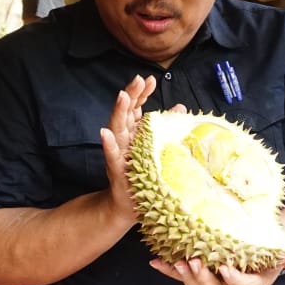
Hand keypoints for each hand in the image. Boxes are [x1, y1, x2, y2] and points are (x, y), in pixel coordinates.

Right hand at [99, 75, 157, 223]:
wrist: (129, 204)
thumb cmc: (145, 176)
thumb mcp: (158, 149)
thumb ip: (164, 127)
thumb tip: (180, 108)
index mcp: (133, 133)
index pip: (136, 107)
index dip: (142, 93)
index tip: (150, 79)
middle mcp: (124, 139)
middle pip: (126, 112)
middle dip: (132, 94)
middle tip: (138, 80)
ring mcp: (118, 153)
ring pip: (116, 128)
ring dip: (118, 111)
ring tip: (122, 96)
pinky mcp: (115, 169)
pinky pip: (111, 155)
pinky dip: (108, 144)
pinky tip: (105, 133)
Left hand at [149, 255, 284, 284]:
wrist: (258, 245)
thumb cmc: (271, 247)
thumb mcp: (283, 251)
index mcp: (252, 283)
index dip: (233, 279)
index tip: (226, 267)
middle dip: (202, 277)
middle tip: (193, 262)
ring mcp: (213, 283)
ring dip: (184, 276)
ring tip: (178, 262)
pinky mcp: (198, 274)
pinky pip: (181, 275)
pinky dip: (167, 270)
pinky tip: (154, 262)